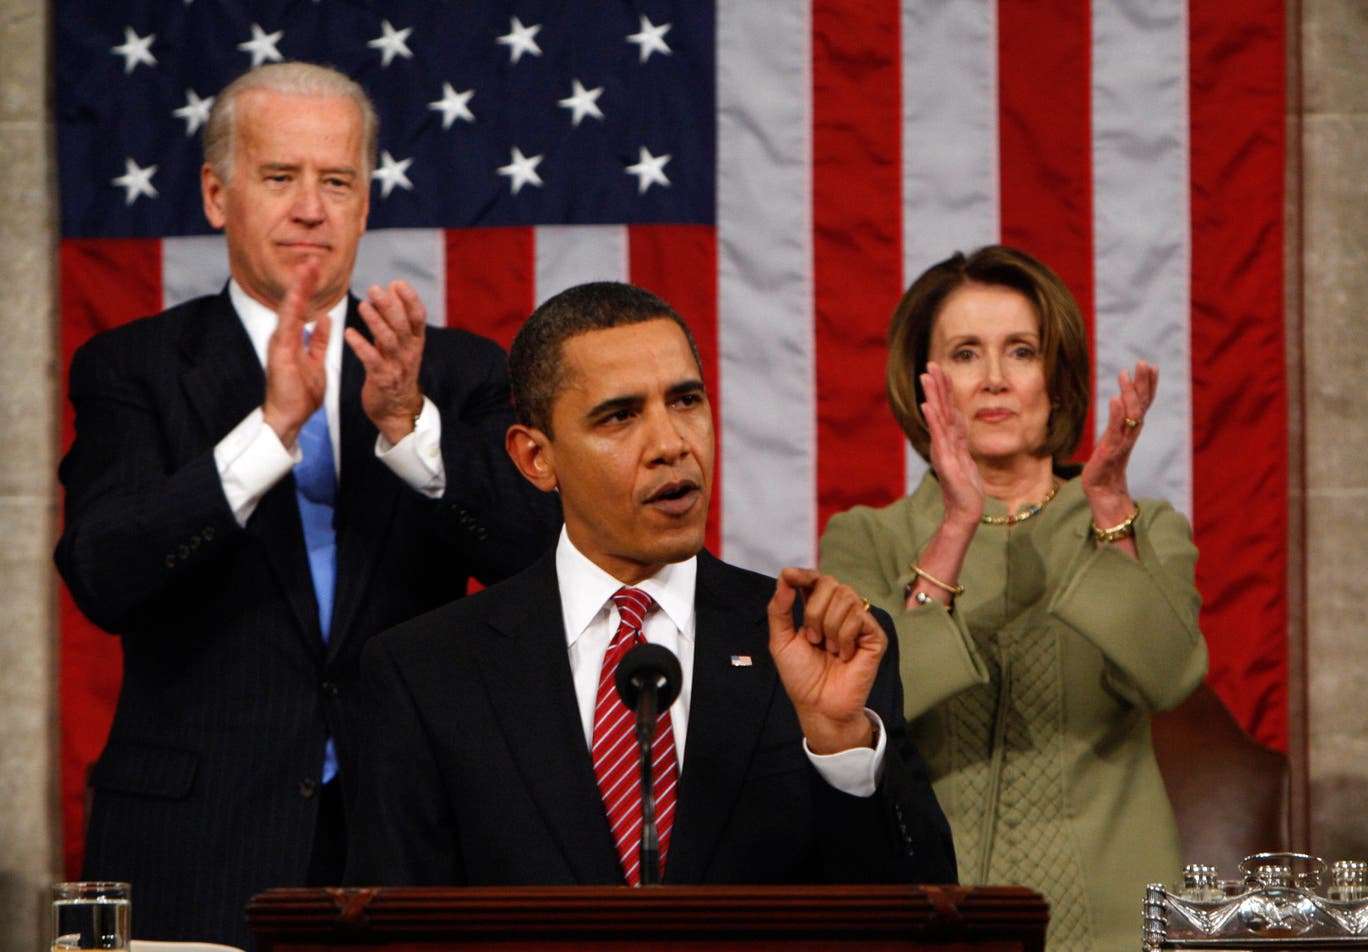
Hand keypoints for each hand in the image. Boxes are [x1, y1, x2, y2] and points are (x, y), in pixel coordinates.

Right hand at [262, 265, 328, 447]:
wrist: (288, 418)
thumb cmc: (299, 394)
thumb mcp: (315, 361)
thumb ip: (318, 341)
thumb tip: (324, 320)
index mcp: (293, 339)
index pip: (302, 307)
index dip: (308, 288)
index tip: (317, 268)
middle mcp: (284, 338)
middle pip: (293, 304)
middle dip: (303, 282)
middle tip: (312, 259)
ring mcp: (279, 345)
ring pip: (288, 311)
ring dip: (297, 290)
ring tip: (306, 269)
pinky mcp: (279, 355)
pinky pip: (286, 330)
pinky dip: (291, 311)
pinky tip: (297, 296)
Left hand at [345, 279, 426, 444]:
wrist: (396, 408)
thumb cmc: (396, 370)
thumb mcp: (400, 344)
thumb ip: (395, 318)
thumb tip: (392, 288)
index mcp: (415, 341)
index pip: (418, 316)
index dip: (410, 299)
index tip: (397, 283)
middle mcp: (409, 352)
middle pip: (402, 325)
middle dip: (389, 305)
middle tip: (374, 289)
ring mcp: (397, 366)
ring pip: (389, 340)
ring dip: (375, 321)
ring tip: (363, 305)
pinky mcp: (382, 379)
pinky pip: (372, 360)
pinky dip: (360, 345)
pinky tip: (349, 333)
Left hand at [768, 568, 884, 753]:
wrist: (819, 705)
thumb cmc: (801, 676)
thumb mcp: (781, 640)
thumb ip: (780, 608)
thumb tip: (785, 575)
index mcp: (818, 609)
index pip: (815, 579)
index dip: (804, 574)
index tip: (790, 576)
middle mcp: (840, 611)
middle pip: (830, 583)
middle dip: (814, 611)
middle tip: (813, 639)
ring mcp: (859, 621)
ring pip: (845, 598)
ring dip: (829, 627)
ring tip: (828, 650)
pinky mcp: (875, 635)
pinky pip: (858, 617)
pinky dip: (844, 637)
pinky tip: (844, 655)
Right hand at [921, 362, 983, 527]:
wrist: (965, 512)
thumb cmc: (966, 490)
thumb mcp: (966, 460)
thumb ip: (960, 442)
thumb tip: (957, 425)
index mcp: (951, 441)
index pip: (948, 410)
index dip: (945, 390)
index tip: (941, 370)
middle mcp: (944, 443)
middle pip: (940, 409)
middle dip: (936, 386)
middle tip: (930, 365)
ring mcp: (943, 450)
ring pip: (938, 418)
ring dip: (933, 396)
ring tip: (926, 377)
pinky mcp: (945, 460)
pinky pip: (939, 436)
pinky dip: (933, 420)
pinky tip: (928, 406)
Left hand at [1081, 360, 1157, 512]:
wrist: (1103, 491)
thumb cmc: (1106, 464)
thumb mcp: (1113, 437)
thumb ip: (1119, 421)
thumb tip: (1120, 400)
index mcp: (1132, 429)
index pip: (1144, 403)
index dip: (1149, 385)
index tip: (1152, 366)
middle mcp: (1130, 433)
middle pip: (1142, 404)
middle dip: (1144, 383)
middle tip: (1144, 363)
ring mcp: (1122, 441)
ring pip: (1131, 414)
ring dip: (1129, 393)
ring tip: (1125, 374)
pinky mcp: (1110, 450)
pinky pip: (1115, 430)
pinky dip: (1117, 414)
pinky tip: (1115, 399)